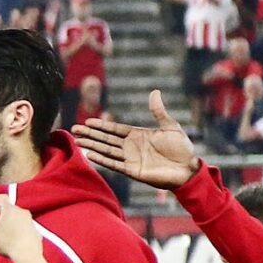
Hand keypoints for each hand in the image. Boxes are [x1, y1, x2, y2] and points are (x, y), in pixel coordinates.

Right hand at [0, 195, 44, 262]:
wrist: (27, 256)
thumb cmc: (6, 244)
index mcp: (10, 209)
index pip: (0, 198)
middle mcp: (22, 212)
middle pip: (8, 207)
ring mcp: (30, 222)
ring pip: (15, 217)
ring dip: (6, 220)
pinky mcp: (34, 231)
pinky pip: (23, 226)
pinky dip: (15, 228)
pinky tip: (10, 237)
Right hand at [75, 90, 202, 188]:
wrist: (188, 169)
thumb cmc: (182, 148)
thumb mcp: (170, 125)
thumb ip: (158, 111)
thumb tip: (155, 92)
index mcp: (138, 135)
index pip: (115, 129)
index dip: (101, 125)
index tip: (88, 121)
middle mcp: (131, 147)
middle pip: (106, 139)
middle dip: (91, 134)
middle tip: (74, 129)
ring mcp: (131, 159)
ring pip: (106, 151)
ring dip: (92, 145)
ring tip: (77, 140)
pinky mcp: (133, 171)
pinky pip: (114, 164)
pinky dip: (102, 160)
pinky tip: (89, 154)